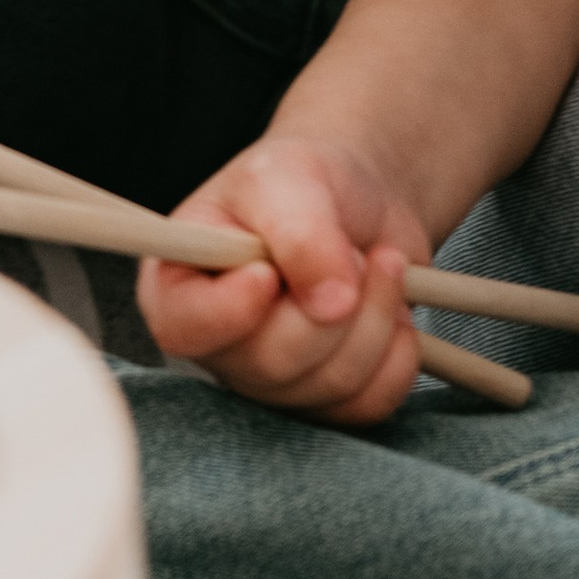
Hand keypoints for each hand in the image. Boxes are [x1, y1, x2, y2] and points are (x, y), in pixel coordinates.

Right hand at [134, 134, 435, 424]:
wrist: (357, 200)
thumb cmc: (300, 181)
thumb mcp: (287, 177)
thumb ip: (299, 232)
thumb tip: (332, 304)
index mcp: (180, 286)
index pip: (183, 328)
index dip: (230, 310)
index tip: (268, 272)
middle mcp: (220, 345)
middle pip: (273, 362)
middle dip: (335, 303)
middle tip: (355, 250)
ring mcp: (272, 381)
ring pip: (331, 382)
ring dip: (377, 316)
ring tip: (379, 264)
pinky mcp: (325, 398)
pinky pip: (370, 402)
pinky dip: (399, 353)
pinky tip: (393, 310)